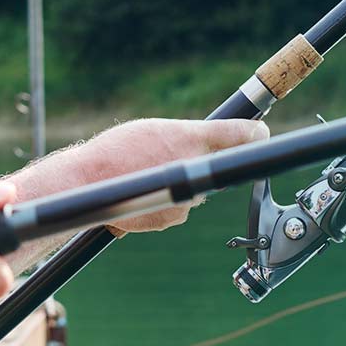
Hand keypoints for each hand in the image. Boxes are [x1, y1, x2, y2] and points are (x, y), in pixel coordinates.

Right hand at [80, 118, 269, 232]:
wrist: (86, 185)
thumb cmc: (115, 152)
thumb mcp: (155, 129)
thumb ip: (191, 135)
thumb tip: (217, 141)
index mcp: (191, 139)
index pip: (241, 135)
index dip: (255, 134)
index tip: (260, 133)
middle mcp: (194, 169)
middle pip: (216, 166)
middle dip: (202, 161)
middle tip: (172, 154)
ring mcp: (187, 198)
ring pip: (197, 189)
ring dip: (181, 182)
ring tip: (147, 173)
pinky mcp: (175, 217)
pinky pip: (180, 206)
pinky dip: (167, 199)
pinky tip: (144, 191)